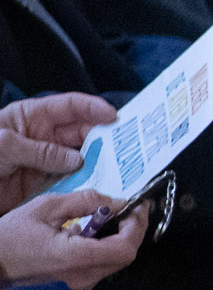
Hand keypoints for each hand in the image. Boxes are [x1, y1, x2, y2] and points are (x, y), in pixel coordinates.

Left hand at [0, 93, 116, 210]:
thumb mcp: (5, 146)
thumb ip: (42, 151)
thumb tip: (76, 159)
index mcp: (33, 117)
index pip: (70, 106)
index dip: (94, 108)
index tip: (114, 116)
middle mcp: (44, 136)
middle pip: (81, 131)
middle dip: (102, 136)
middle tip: (124, 144)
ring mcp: (46, 160)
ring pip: (81, 156)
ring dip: (98, 160)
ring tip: (117, 165)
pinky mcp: (43, 183)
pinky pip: (71, 180)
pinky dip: (85, 181)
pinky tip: (96, 183)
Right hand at [0, 191, 143, 289]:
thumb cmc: (9, 238)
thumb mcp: (45, 208)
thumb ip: (85, 201)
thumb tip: (117, 200)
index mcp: (75, 258)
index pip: (125, 248)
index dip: (138, 226)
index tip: (138, 207)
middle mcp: (80, 277)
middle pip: (125, 257)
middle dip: (133, 230)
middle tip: (129, 209)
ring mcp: (76, 286)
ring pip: (114, 263)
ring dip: (119, 239)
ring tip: (110, 217)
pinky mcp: (71, 287)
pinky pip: (99, 268)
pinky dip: (103, 249)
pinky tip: (90, 233)